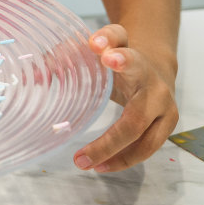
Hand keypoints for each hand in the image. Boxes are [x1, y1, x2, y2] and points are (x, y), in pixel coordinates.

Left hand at [74, 24, 178, 172]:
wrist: (155, 68)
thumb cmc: (118, 61)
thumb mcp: (97, 53)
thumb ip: (69, 55)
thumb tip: (35, 74)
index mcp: (129, 52)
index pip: (120, 39)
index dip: (110, 43)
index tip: (100, 52)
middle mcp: (151, 78)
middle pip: (135, 114)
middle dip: (110, 138)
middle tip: (81, 154)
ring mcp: (164, 104)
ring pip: (142, 136)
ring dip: (113, 153)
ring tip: (86, 163)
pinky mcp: (168, 123)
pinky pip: (147, 147)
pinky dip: (124, 158)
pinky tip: (101, 165)